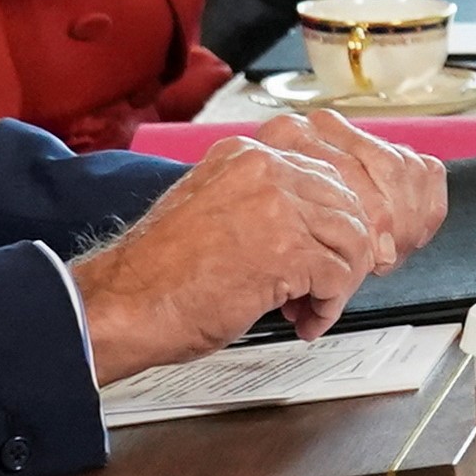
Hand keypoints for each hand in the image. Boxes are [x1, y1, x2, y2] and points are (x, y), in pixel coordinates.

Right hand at [70, 128, 440, 384]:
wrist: (124, 304)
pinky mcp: (287, 251)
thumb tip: (302, 224)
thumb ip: (257, 203)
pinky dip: (328, 307)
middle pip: (346, 205)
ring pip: (351, 240)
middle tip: (321, 285)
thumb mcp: (210, 208)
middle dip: (342, 252)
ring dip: (339, 282)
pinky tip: (304, 320)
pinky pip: (338, 277)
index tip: (324, 250)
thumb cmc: (156, 273)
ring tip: (311, 306)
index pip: (323, 175)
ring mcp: (278, 207)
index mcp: (245, 155)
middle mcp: (265, 170)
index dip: (330, 222)